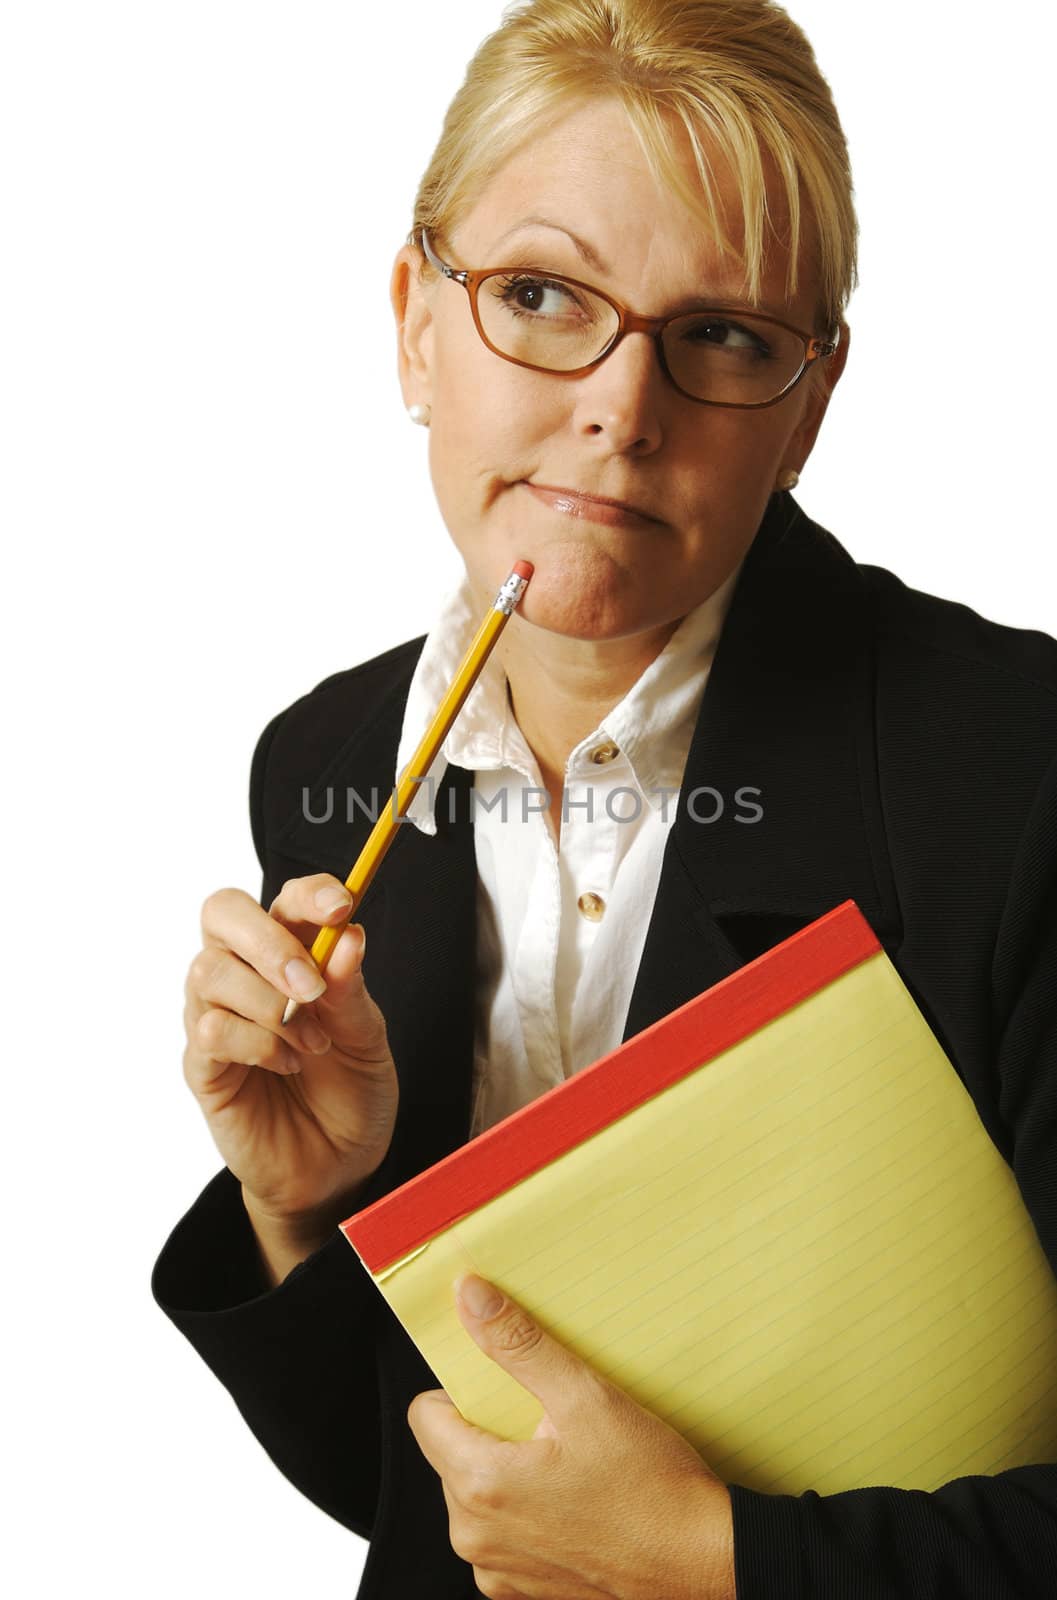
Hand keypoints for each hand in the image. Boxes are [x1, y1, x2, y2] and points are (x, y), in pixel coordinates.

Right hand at [182, 874, 398, 1241]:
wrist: (337, 1166)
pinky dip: (255, 1043)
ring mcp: (217, 1016)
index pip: (284, 899)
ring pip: (209, 972)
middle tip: (312, 985)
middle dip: (269, 941)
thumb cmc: (351, 1092)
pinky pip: (209, 1032)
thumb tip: (349, 934)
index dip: (308, 893)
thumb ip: (353, 989)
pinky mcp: (202, 1065)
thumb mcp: (368, 1038)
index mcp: (291, 954)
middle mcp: (245, 975)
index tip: (340, 907)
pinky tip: (286, 1065)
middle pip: (221, 914)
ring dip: (269, 1004)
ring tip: (311, 1041)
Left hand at [407, 1275, 734, 1599]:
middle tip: (551, 1418)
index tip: (504, 1381)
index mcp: (480, 1486)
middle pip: (451, 1452)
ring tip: (569, 1458)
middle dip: (491, 1427)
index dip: (463, 1387)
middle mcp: (475, 1537)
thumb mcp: (585, 1398)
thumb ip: (518, 1345)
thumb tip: (472, 1298)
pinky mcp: (522, 1590)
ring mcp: (498, 1570)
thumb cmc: (653, 1491)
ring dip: (509, 1468)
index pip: (425, 1414)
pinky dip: (528, 1509)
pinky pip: (503, 1530)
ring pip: (477, 1492)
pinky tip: (576, 1496)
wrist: (703, 1564)